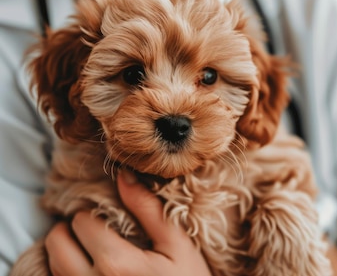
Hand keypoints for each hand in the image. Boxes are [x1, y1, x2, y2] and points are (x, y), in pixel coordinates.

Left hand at [44, 171, 211, 275]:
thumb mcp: (178, 246)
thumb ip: (149, 210)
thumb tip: (123, 176)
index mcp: (116, 264)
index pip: (82, 221)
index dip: (96, 212)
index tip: (112, 216)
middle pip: (57, 242)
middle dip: (74, 229)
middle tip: (98, 229)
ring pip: (53, 264)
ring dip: (66, 249)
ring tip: (92, 245)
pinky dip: (67, 269)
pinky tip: (91, 266)